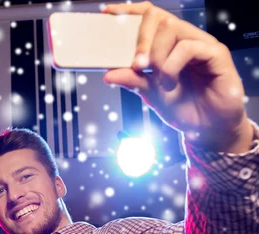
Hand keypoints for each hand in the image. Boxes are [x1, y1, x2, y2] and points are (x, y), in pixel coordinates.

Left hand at [103, 2, 253, 152]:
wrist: (206, 129)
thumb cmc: (184, 108)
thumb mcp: (150, 95)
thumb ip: (132, 80)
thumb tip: (108, 74)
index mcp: (168, 45)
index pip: (148, 18)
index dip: (129, 13)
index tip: (108, 14)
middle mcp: (184, 39)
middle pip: (158, 18)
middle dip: (140, 40)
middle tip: (137, 65)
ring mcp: (201, 44)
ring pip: (171, 29)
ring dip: (157, 57)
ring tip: (160, 81)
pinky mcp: (216, 53)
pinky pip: (188, 47)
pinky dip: (173, 65)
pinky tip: (171, 82)